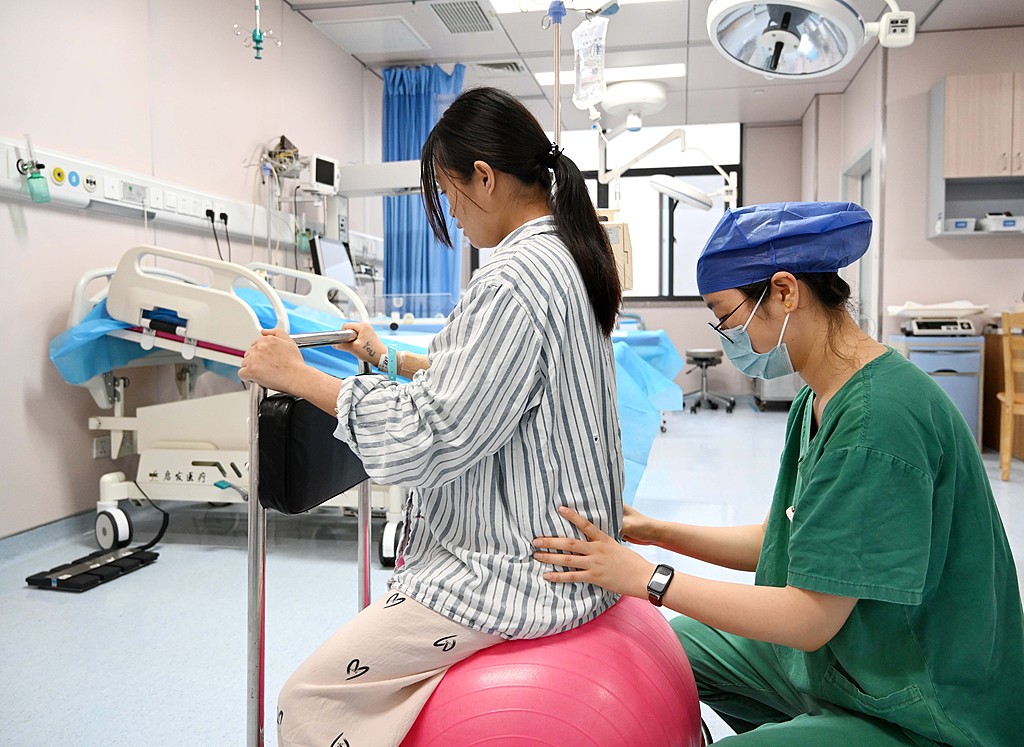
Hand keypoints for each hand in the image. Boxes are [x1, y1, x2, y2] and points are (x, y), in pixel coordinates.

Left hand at [238, 328, 308, 392]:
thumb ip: (277, 332)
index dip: (260, 354)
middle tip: (266, 368)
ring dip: (251, 369)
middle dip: (255, 361)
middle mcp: (259, 347)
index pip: (255, 345)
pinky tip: (255, 378)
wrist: (297, 377)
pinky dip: (247, 377)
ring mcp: (254, 359)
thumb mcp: (290, 342)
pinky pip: (242, 373)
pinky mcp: (251, 371)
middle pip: (249, 354)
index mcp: (267, 340)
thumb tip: (263, 331)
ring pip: (245, 363)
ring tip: (263, 374)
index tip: (266, 360)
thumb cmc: (295, 363)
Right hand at [336, 322, 384, 365]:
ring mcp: (368, 331)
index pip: (346, 326)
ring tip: (358, 347)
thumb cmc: (372, 352)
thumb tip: (334, 345)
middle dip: (348, 338)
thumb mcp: (353, 349)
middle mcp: (366, 326)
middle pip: (349, 330)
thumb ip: (342, 345)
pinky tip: (360, 348)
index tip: (345, 342)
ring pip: (353, 334)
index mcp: (363, 326)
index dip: (343, 334)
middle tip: (353, 345)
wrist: (382, 358)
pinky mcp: (369, 336)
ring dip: (352, 341)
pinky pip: (358, 337)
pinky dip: (357, 342)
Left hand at [533, 506, 654, 598]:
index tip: (560, 508)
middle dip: (550, 541)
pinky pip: (572, 576)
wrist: (643, 577)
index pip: (585, 524)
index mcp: (603, 539)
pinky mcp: (595, 577)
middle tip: (535, 540)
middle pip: (569, 543)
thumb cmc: (633, 562)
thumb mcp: (618, 547)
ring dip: (550, 557)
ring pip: (567, 559)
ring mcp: (594, 563)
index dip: (572, 515)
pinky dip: (558, 577)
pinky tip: (547, 576)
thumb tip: (594, 540)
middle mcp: (596, 549)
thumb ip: (604, 543)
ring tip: (536, 555)